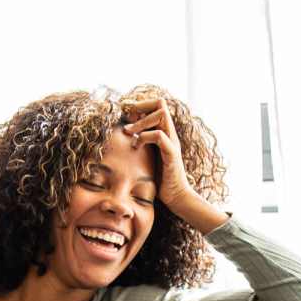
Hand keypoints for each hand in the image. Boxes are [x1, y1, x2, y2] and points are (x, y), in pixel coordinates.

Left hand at [122, 98, 227, 234]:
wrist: (175, 197)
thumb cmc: (160, 179)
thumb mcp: (147, 156)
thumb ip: (140, 142)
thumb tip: (124, 133)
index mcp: (165, 132)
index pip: (158, 105)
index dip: (141, 104)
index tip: (126, 113)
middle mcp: (170, 134)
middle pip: (161, 103)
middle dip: (140, 107)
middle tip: (126, 118)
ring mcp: (172, 142)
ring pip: (161, 115)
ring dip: (141, 121)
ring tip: (128, 133)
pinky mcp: (171, 154)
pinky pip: (159, 136)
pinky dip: (144, 138)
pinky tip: (135, 147)